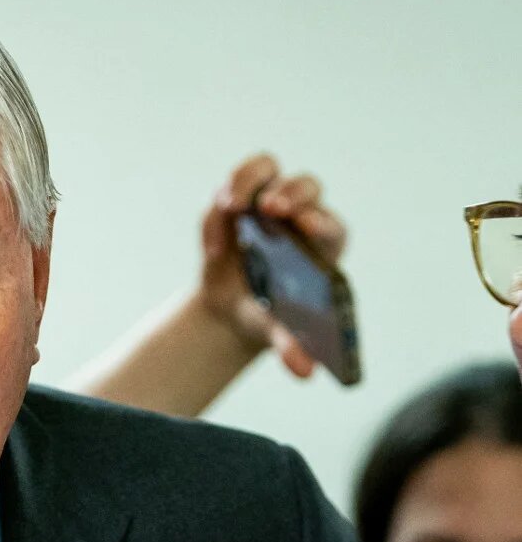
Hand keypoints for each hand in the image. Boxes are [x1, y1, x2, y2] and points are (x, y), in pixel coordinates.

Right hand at [197, 153, 345, 377]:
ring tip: (231, 208)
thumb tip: (302, 372)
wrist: (234, 309)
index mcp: (323, 245)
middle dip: (288, 193)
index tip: (303, 225)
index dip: (319, 220)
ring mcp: (264, 203)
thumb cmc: (271, 318)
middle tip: (268, 210)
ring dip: (246, 181)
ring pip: (263, 169)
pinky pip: (225, 192)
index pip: (329, 223)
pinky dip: (215, 216)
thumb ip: (292, 347)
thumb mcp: (280, 332)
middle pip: (304, 185)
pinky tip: (213, 250)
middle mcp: (298, 217)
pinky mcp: (234, 201)